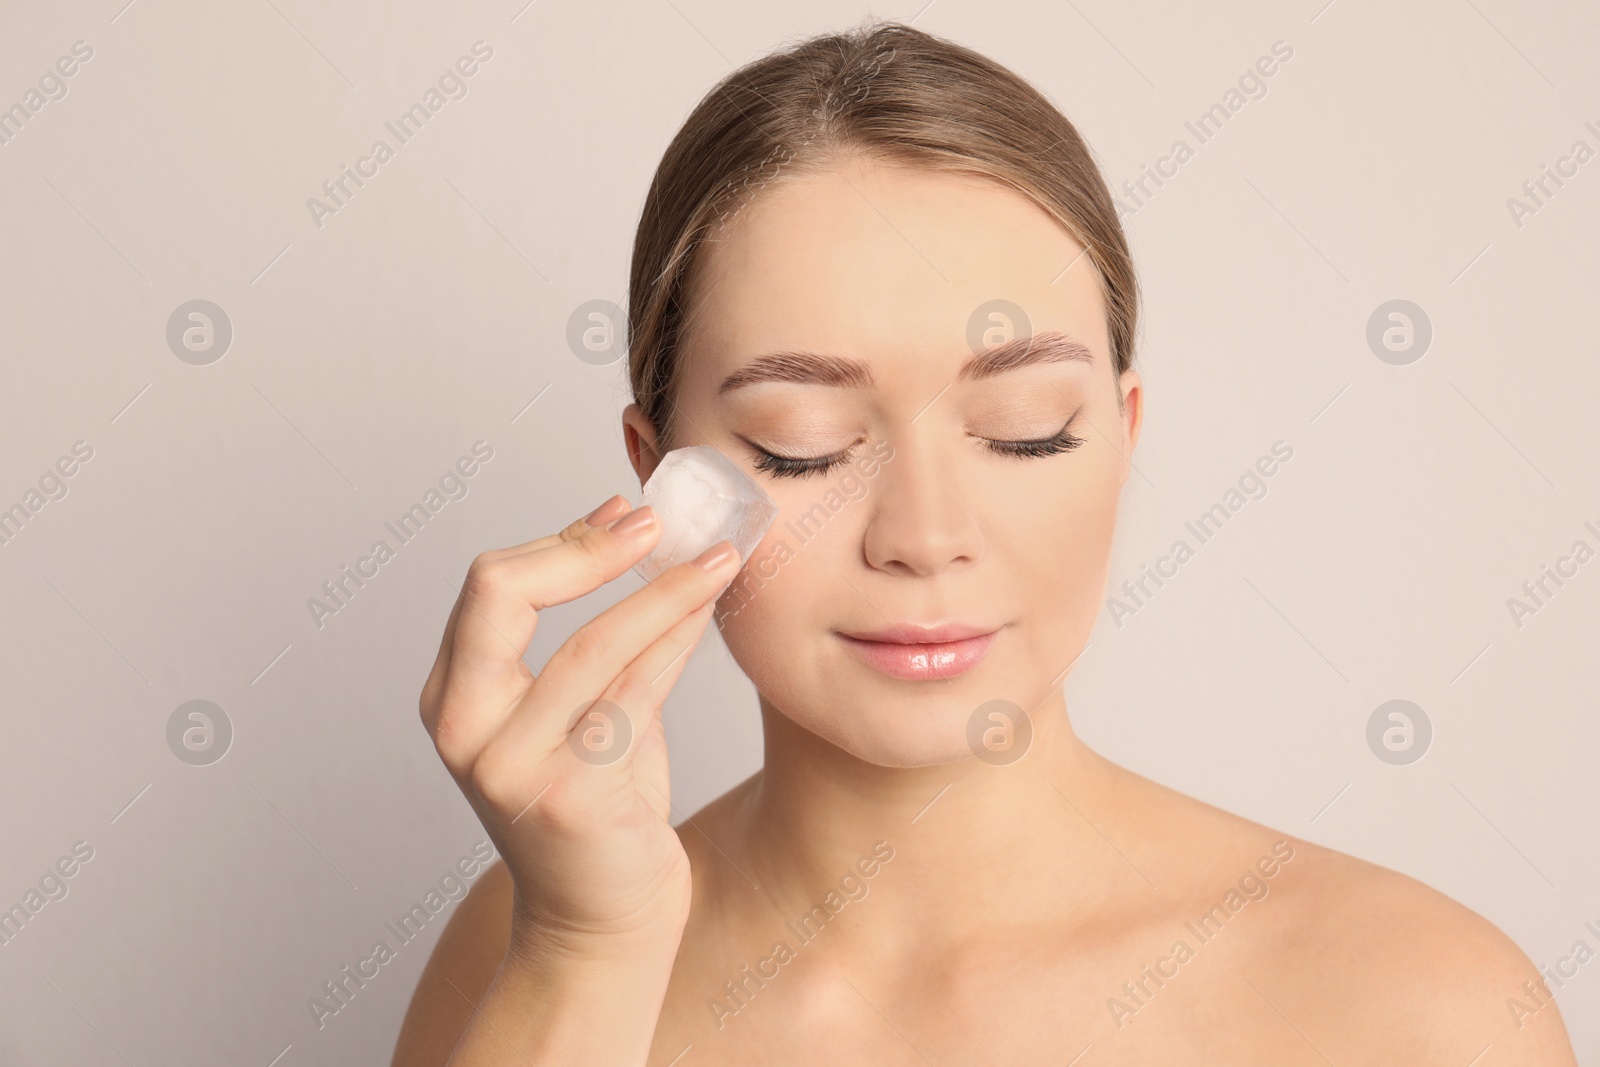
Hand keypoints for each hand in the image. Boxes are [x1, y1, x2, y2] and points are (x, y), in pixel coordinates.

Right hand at [419, 496, 739, 957]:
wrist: (604, 927)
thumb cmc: (600, 812)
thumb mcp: (587, 712)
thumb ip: (605, 642)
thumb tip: (645, 542)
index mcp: (455, 695)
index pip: (491, 584)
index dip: (563, 539)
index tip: (625, 511)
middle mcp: (464, 726)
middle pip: (500, 592)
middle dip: (586, 546)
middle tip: (657, 523)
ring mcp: (509, 764)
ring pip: (587, 644)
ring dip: (662, 591)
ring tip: (719, 558)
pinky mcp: (566, 796)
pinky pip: (632, 696)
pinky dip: (676, 643)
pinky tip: (709, 615)